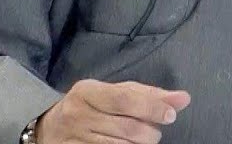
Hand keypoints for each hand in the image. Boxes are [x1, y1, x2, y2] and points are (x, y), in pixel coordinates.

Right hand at [35, 79, 190, 143]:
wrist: (47, 126)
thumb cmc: (92, 105)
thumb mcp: (116, 92)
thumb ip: (149, 95)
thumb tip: (184, 98)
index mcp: (87, 91)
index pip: (125, 99)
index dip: (151, 108)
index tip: (171, 115)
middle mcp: (77, 114)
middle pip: (126, 127)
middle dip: (149, 132)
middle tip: (154, 132)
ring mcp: (72, 137)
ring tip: (143, 140)